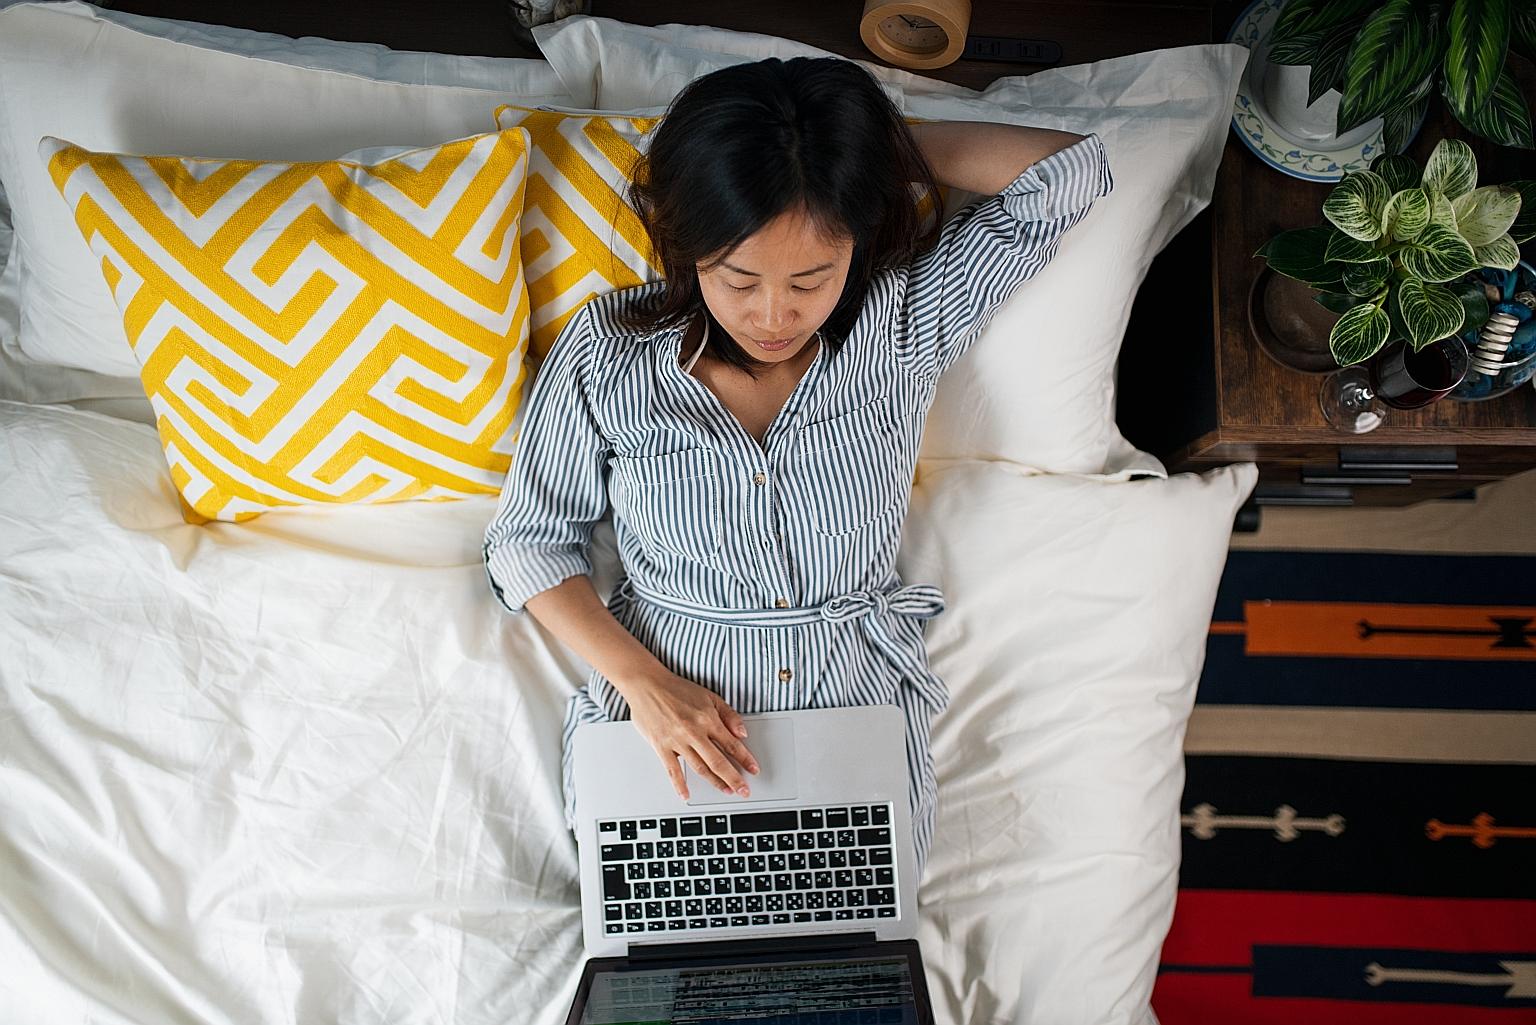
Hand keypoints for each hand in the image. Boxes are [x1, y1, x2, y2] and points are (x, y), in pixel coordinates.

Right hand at [622, 670, 759, 800]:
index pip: (732, 744)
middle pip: (718, 761)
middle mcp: (694, 732)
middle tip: (743, 790)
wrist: (647, 684)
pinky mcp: (661, 746)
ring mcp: (677, 741)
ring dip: (714, 782)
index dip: (745, 759)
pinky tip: (686, 795)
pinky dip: (679, 785)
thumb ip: (728, 715)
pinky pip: (672, 770)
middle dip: (734, 779)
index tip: (753, 769)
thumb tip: (742, 733)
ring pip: (699, 768)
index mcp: (708, 719)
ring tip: (725, 790)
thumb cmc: (677, 689)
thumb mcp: (709, 696)